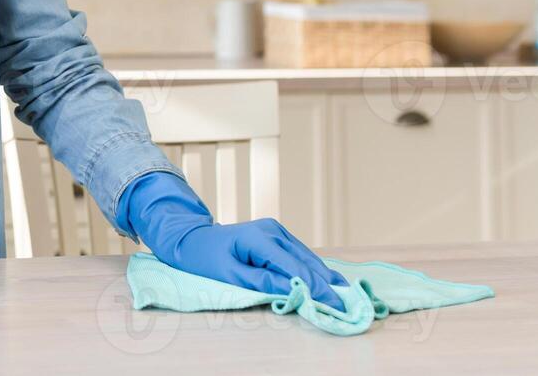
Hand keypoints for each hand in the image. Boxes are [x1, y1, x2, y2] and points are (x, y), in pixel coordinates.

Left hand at [119, 171, 348, 311]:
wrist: (191, 238)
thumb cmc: (205, 258)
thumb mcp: (230, 275)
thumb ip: (262, 282)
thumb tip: (294, 289)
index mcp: (260, 238)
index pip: (296, 268)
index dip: (317, 289)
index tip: (334, 307)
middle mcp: (273, 230)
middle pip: (306, 261)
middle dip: (326, 285)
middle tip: (346, 307)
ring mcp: (275, 230)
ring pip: (306, 257)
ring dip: (323, 277)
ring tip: (343, 297)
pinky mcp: (276, 235)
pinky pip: (299, 254)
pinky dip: (312, 269)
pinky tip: (326, 283)